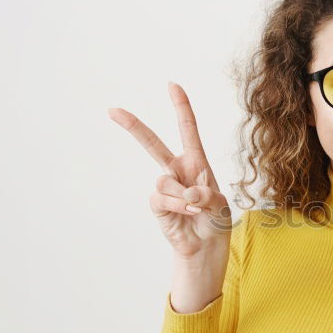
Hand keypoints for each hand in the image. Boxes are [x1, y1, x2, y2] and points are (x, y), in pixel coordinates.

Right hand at [108, 82, 232, 259]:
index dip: (180, 107)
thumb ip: (207, 195)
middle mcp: (177, 169)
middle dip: (133, 126)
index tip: (172, 85)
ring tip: (196, 208)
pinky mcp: (158, 203)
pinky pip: (162, 197)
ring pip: (164, 180)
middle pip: (152, 143)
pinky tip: (188, 213)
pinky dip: (178, 205)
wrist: (205, 246)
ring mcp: (166, 186)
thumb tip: (188, 193)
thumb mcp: (220, 204)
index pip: (187, 129)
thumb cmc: (215, 220)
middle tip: (112, 110)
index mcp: (196, 161)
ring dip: (183, 195)